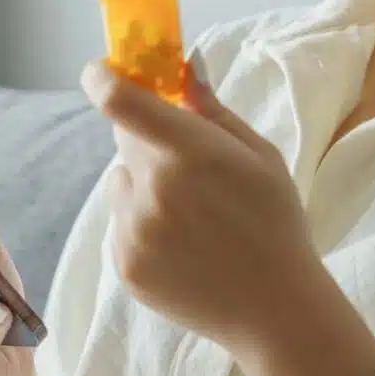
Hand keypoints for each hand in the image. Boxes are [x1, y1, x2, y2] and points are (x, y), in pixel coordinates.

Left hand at [79, 53, 327, 361]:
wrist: (274, 309)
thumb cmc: (276, 224)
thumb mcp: (259, 157)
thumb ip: (213, 111)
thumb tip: (185, 65)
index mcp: (188, 153)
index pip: (120, 101)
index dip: (101, 78)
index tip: (99, 71)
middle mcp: (151, 188)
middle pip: (124, 140)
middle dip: (147, 140)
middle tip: (186, 164)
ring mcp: (132, 230)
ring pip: (120, 184)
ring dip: (141, 186)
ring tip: (189, 216)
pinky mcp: (123, 263)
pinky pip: (119, 223)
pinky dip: (140, 226)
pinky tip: (181, 246)